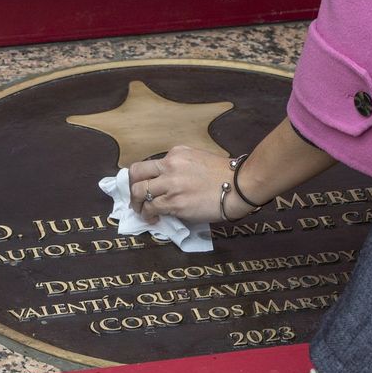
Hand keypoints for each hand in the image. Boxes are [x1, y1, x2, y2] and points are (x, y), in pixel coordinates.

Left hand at [128, 147, 254, 225]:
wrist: (239, 186)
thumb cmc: (224, 175)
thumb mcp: (198, 159)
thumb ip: (180, 166)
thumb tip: (167, 181)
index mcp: (176, 154)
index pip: (149, 164)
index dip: (142, 178)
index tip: (144, 186)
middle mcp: (170, 166)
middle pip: (136, 174)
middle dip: (132, 188)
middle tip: (136, 199)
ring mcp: (171, 185)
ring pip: (140, 192)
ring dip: (137, 204)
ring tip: (143, 211)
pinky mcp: (175, 203)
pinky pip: (152, 208)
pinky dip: (148, 215)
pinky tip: (154, 218)